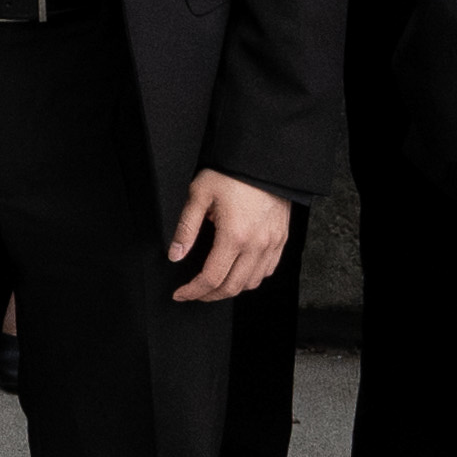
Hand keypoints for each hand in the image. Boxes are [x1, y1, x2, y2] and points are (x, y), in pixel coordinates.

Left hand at [164, 167, 290, 302]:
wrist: (264, 160)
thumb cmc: (231, 173)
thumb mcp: (199, 194)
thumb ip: (186, 228)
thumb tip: (175, 255)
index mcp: (234, 235)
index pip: (211, 278)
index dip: (193, 291)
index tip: (180, 293)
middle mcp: (256, 244)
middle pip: (232, 287)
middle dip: (209, 296)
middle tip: (194, 293)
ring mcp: (272, 243)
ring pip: (252, 282)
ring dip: (231, 289)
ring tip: (214, 285)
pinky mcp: (281, 239)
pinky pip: (268, 270)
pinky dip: (251, 278)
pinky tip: (238, 272)